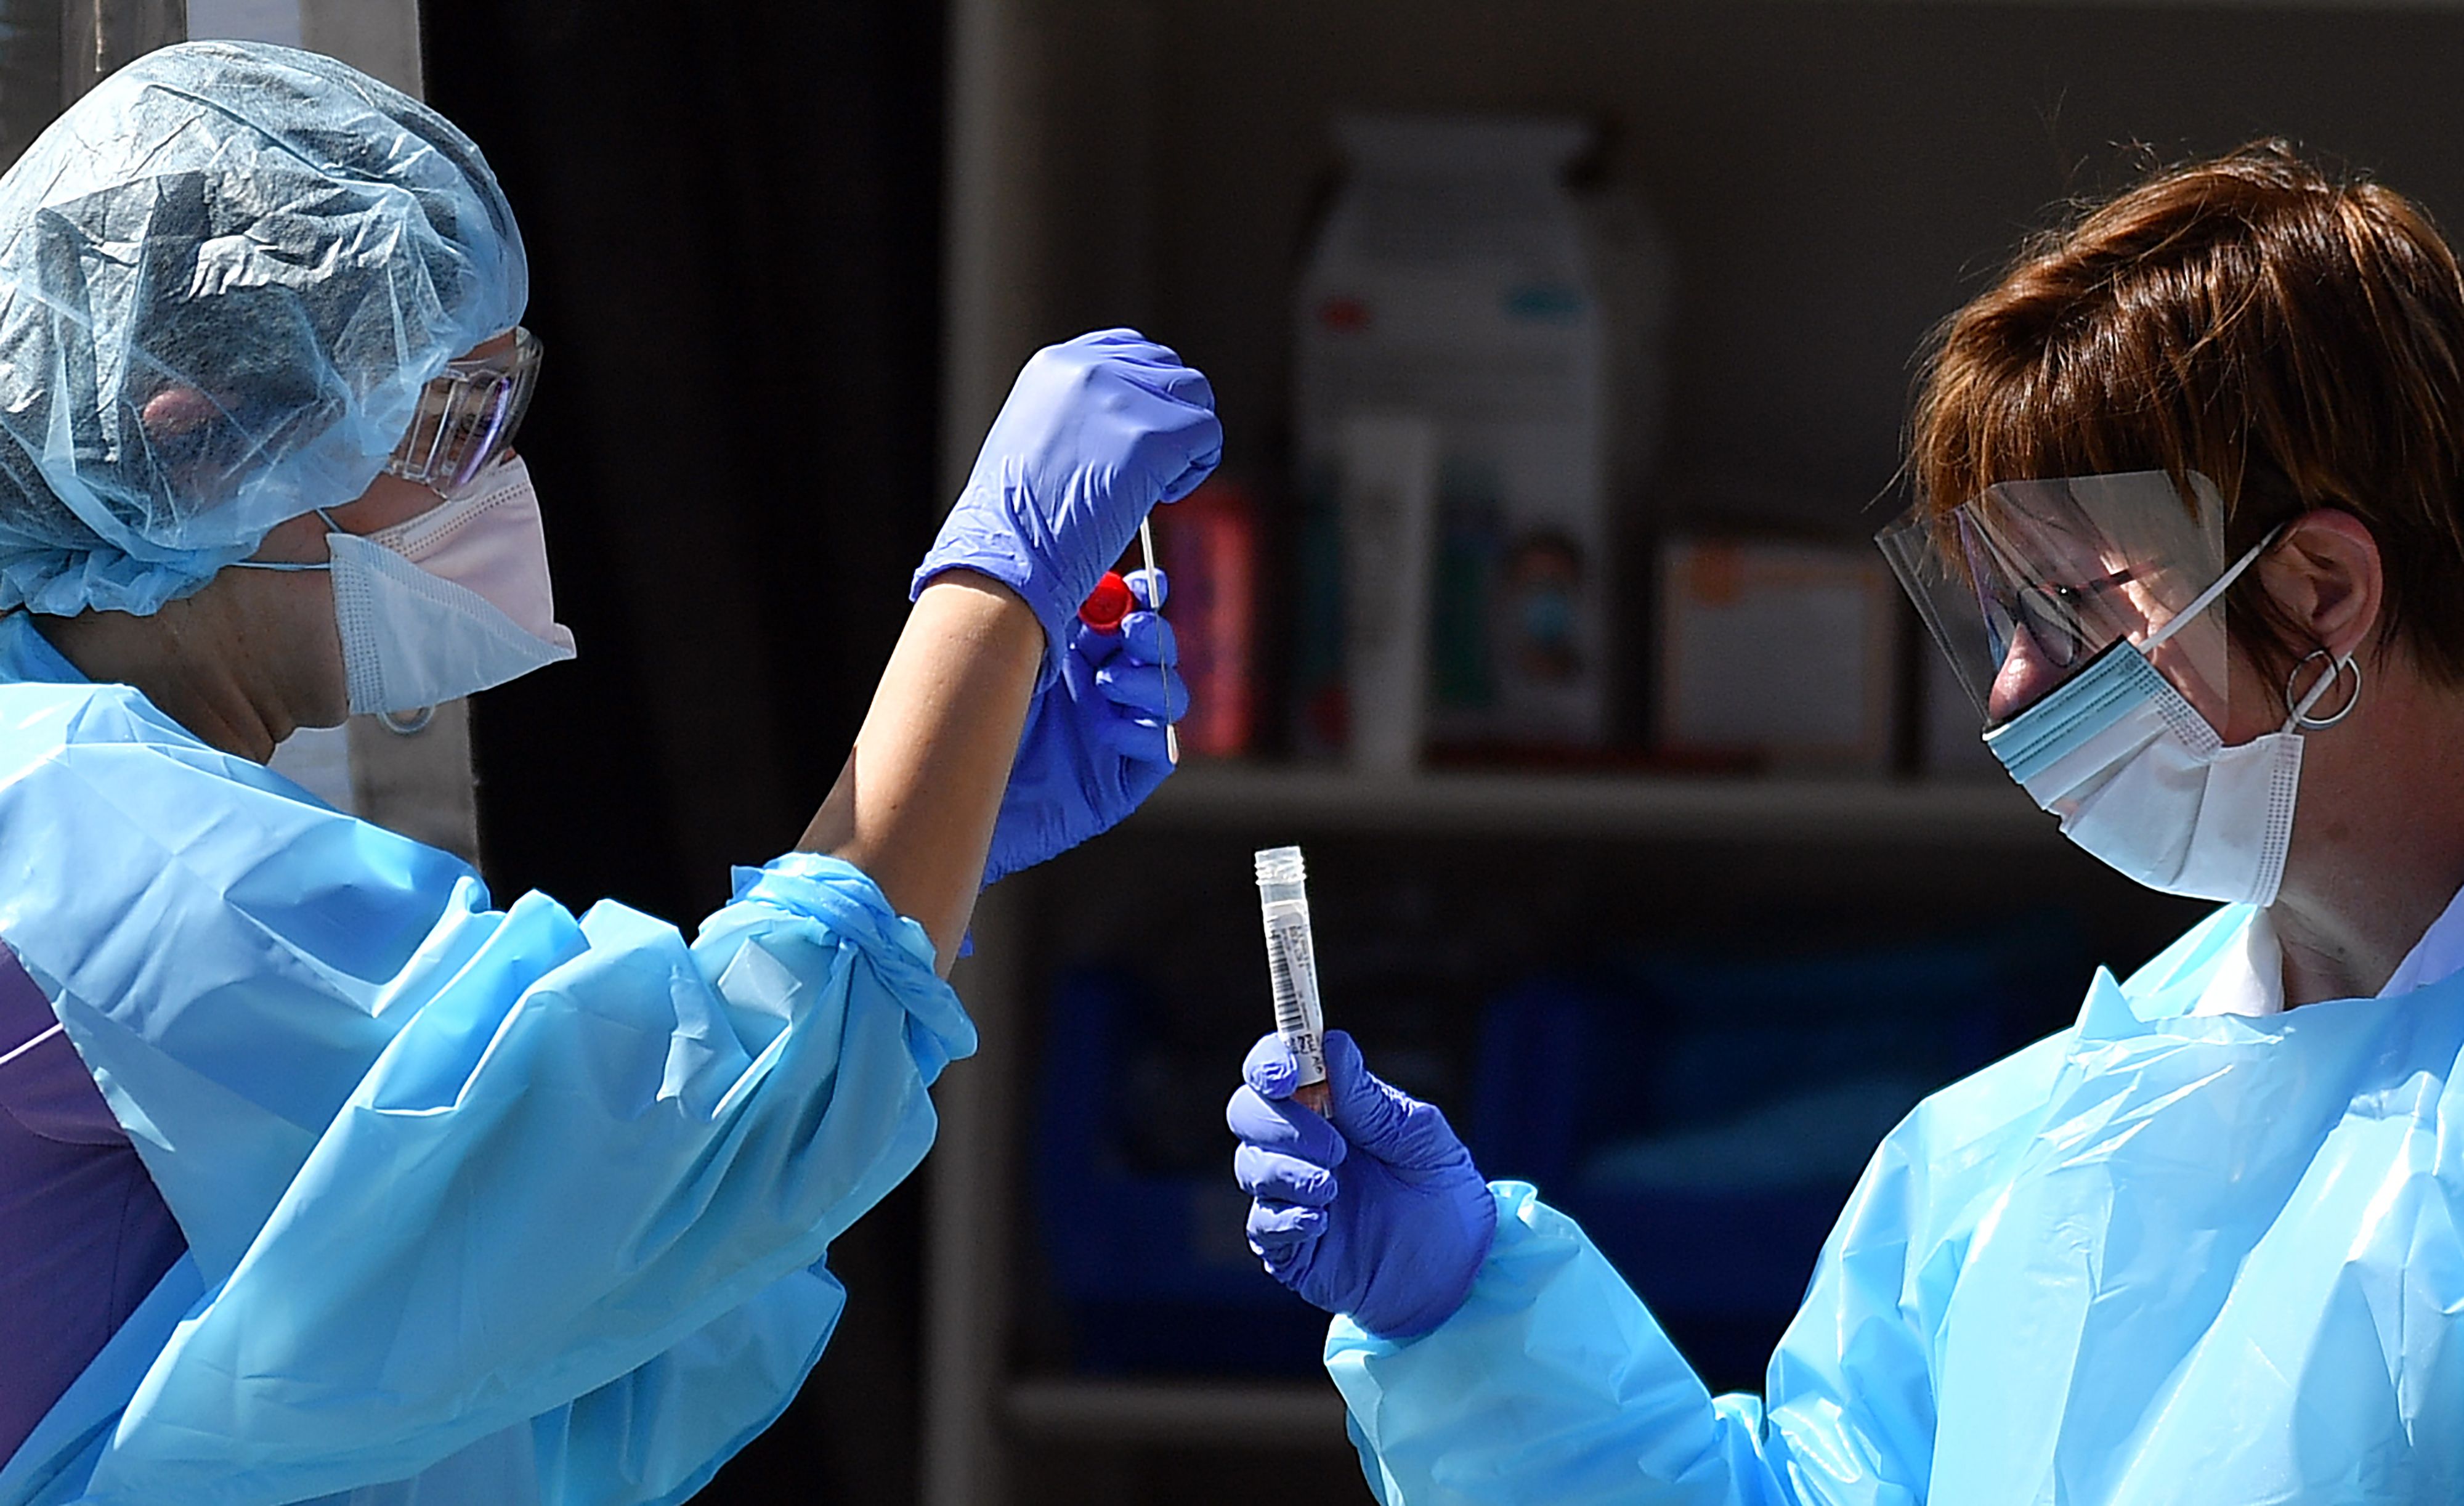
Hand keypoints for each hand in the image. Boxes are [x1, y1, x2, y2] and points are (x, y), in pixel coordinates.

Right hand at [912, 330, 1219, 681]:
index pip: (1130, 349)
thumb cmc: (1017, 517)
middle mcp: (1090, 369)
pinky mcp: (1151, 437)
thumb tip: (1128, 416)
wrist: (1008, 553)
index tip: (1139, 430)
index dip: (1147, 392)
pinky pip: (1207, 434)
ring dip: (1189, 439)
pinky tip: (1163, 495)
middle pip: (1169, 368)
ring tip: (1158, 482)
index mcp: (1056, 364)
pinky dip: (1197, 467)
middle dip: (1172, 414)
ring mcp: (1122, 400)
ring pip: (1195, 394)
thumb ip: (1080, 412)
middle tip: (1153, 465)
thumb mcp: (1035, 436)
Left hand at [984, 569, 1185, 885]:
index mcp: (1075, 653)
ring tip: (1105, 684)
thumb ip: (1039, 614)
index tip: (1146, 582)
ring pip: (1167, 696)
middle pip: (1156, 651)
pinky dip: (1143, 732)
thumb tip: (1080, 573)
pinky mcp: (1118, 782)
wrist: (946, 797)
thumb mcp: (1000, 656)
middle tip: (1130, 629)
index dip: (1144, 595)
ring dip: (1147, 681)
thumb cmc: (962, 722)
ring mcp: (1113, 734)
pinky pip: (1159, 749)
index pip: (1127, 614)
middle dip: (1152, 634)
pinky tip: (1105, 728)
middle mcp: (1100, 689)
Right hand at [1227, 1029, 1496, 1339]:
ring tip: (1333, 1187)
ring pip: (1250, 1166)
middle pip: (1247, 1112)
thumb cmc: (1442, 1192)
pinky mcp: (1288, 1246)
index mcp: (1328, 1106)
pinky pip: (1262, 1224)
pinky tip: (1322, 1221)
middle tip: (1334, 1147)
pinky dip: (1286, 1216)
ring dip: (1286, 1170)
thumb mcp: (1420, 1137)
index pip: (1275, 1069)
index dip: (1269, 1062)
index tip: (1285, 1072)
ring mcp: (1289, 1195)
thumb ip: (1371, 1100)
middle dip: (1280, 1122)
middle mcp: (1298, 1145)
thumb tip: (1331, 1043)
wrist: (1460, 1269)